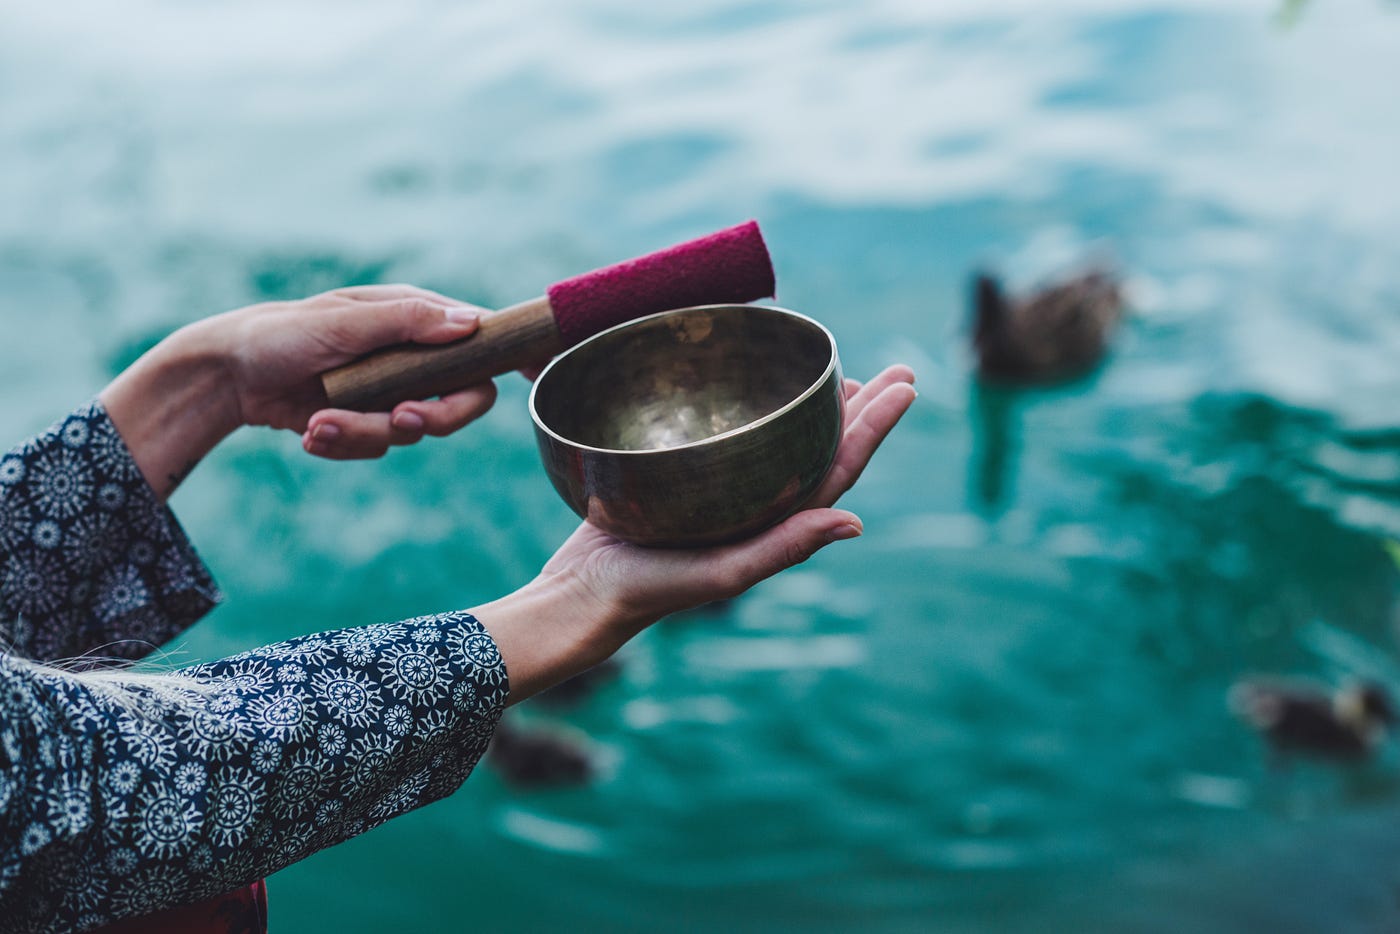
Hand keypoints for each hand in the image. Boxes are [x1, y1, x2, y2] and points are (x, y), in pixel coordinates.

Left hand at [212, 285, 498, 459]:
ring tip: (317, 425)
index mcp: (415, 319)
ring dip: (363, 433)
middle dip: (431, 418)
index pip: (481, 341)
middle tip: (397, 419)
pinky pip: (377, 448)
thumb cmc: (281, 334)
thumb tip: (471, 325)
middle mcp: (411, 357)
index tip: (537, 376)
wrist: (227, 375)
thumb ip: (409, 322)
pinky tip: (310, 432)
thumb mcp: (344, 322)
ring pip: (412, 432)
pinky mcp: (365, 421)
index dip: (513, 358)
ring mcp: (390, 392)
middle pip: (461, 401)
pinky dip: (342, 445)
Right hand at [474, 365, 916, 700]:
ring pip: (787, 439)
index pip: (840, 466)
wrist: (582, 591)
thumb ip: (784, 547)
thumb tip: (857, 523)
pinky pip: (739, 433)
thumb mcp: (724, 572)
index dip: (876, 427)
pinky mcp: (689, 475)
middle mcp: (759, 505)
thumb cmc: (652, 589)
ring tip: (850, 376)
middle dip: (864, 410)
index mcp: (777, 524)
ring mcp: (726, 490)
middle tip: (900, 371)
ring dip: (821, 408)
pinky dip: (763, 407)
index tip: (906, 387)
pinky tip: (765, 386)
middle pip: (824, 447)